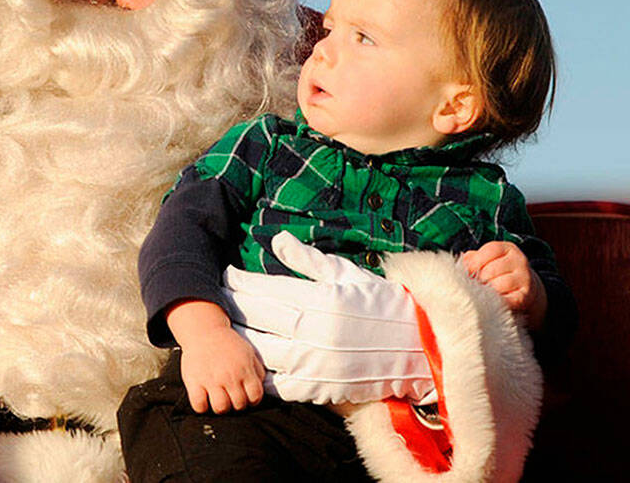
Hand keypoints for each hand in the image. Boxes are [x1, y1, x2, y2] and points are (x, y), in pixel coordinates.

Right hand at [167, 300, 264, 412]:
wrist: (204, 330)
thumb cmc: (226, 343)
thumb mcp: (248, 352)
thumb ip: (257, 371)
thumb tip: (260, 386)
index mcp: (244, 370)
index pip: (255, 397)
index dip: (252, 400)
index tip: (245, 396)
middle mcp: (229, 376)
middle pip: (239, 405)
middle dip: (236, 403)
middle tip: (230, 396)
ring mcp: (211, 380)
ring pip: (221, 408)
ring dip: (221, 406)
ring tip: (218, 398)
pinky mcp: (194, 382)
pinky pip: (199, 406)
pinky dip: (202, 406)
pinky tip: (204, 398)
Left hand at [220, 233, 434, 404]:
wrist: (419, 347)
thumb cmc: (381, 304)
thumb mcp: (347, 274)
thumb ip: (308, 259)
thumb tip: (277, 239)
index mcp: (317, 299)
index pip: (263, 289)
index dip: (238, 282)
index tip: (222, 276)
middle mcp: (311, 330)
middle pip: (256, 318)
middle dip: (231, 308)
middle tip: (210, 300)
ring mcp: (314, 362)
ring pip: (261, 351)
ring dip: (239, 341)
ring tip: (222, 332)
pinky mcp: (320, 388)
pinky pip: (279, 385)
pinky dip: (261, 375)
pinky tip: (247, 365)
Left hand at [461, 240, 546, 326]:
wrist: (525, 287)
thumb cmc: (497, 272)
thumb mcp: (487, 260)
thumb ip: (472, 259)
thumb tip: (458, 267)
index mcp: (507, 248)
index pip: (490, 250)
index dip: (474, 263)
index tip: (467, 273)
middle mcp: (519, 260)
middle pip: (491, 270)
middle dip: (479, 280)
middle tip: (473, 287)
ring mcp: (525, 278)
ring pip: (499, 285)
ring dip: (487, 292)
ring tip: (482, 294)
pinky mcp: (526, 296)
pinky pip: (509, 300)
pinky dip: (498, 302)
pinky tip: (492, 303)